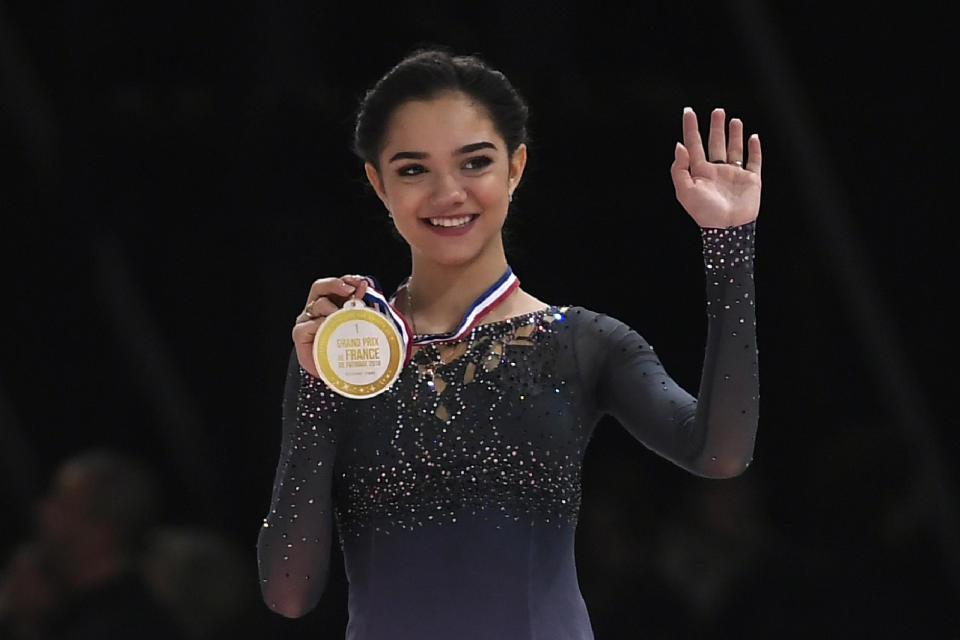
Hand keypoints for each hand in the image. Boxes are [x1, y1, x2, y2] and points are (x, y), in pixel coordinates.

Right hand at [293, 275, 368, 377]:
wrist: (338, 376)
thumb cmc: (350, 351)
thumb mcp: (360, 327)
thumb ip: (363, 311)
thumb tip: (370, 296)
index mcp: (332, 303)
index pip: (335, 285)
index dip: (347, 281)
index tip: (361, 283)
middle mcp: (317, 309)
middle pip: (320, 287)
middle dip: (336, 284)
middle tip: (350, 290)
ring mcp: (308, 320)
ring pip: (317, 304)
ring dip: (332, 309)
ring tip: (344, 317)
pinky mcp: (300, 334)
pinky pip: (306, 325)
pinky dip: (319, 325)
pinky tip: (330, 329)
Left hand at [670, 107, 761, 227]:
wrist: (728, 228)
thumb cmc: (704, 212)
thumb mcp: (685, 191)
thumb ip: (680, 169)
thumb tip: (679, 145)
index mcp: (700, 172)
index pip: (694, 145)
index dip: (691, 128)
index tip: (688, 111)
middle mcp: (716, 171)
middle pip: (715, 143)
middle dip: (715, 127)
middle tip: (717, 111)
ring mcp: (734, 174)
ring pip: (734, 149)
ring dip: (734, 135)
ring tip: (734, 120)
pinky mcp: (751, 180)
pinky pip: (754, 161)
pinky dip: (754, 149)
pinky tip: (753, 137)